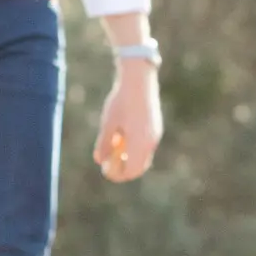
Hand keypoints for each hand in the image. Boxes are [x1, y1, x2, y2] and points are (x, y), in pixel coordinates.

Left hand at [93, 63, 162, 182]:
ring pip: (144, 157)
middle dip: (125, 170)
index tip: (105, 170)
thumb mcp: (108, 123)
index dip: (117, 174)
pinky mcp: (156, 127)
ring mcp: (155, 135)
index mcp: (139, 143)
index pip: (130, 170)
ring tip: (114, 152)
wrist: (138, 80)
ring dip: (130, 159)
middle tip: (109, 166)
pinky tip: (122, 139)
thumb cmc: (120, 101)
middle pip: (139, 167)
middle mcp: (150, 142)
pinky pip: (146, 146)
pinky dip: (135, 150)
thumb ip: (104, 143)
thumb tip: (99, 161)